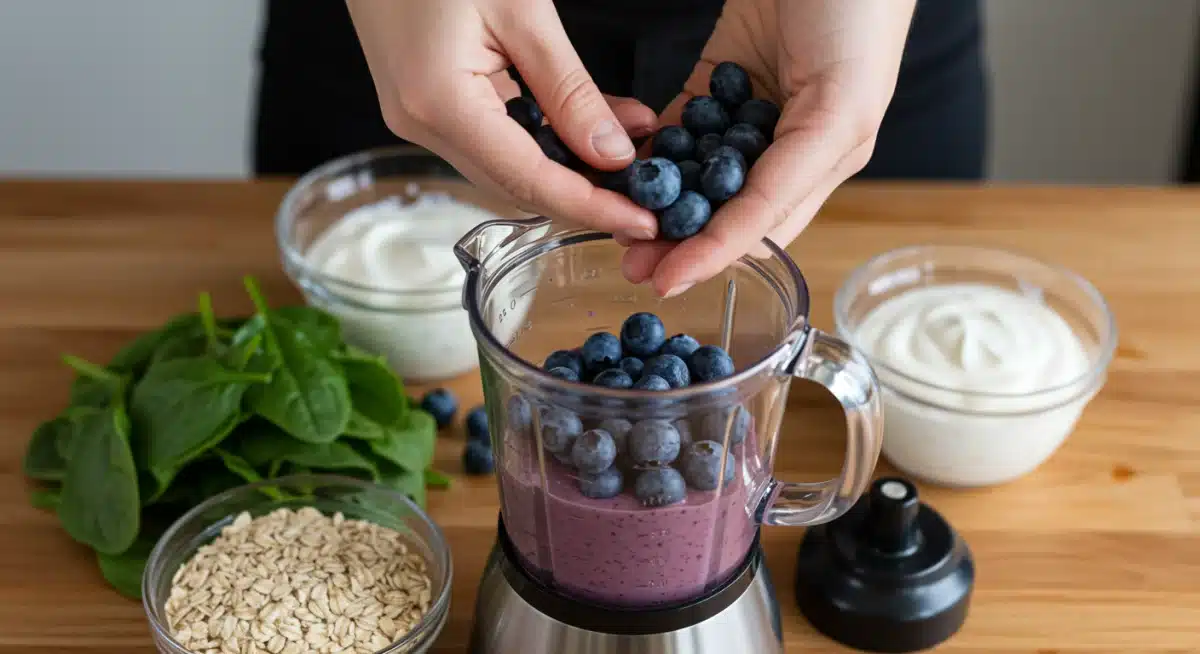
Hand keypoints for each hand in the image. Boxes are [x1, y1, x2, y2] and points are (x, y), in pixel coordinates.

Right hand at [346, 0, 660, 238]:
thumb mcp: (522, 9)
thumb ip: (569, 89)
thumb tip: (612, 154)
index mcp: (439, 103)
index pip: (529, 181)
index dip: (592, 207)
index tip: (644, 222)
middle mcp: (421, 124)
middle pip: (517, 185)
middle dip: (587, 193)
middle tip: (649, 194)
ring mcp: (418, 117)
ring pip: (509, 166)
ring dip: (571, 165)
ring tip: (631, 148)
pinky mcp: (426, 103)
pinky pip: (496, 137)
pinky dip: (547, 139)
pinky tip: (591, 123)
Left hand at [621, 0, 916, 296]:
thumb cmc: (861, 16)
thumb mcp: (839, 108)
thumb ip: (790, 178)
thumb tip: (743, 242)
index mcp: (825, 159)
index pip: (760, 227)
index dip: (712, 256)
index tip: (666, 281)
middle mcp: (786, 143)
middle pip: (723, 209)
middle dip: (677, 239)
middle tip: (631, 260)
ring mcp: (748, 110)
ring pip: (695, 173)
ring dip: (657, 202)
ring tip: (616, 222)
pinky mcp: (717, 75)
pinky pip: (678, 124)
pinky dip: (651, 149)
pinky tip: (620, 167)